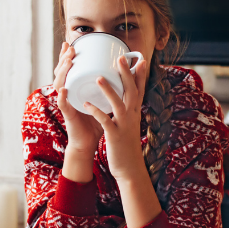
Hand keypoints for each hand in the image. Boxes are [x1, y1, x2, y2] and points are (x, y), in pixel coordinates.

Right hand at [53, 42, 100, 181]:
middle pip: (62, 72)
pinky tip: (64, 89)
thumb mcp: (104, 101)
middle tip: (69, 47)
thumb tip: (127, 74)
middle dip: (64, 59)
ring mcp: (67, 104)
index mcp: (77, 90)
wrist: (89, 143)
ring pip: (60, 84)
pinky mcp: (68, 115)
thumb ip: (112, 88)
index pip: (70, 70)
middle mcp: (69, 94)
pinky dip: (62, 96)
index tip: (71, 43)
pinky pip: (63, 104)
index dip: (68, 57)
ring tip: (68, 61)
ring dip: (63, 72)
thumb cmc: (96, 122)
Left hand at [82, 53, 149, 181]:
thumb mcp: (130, 125)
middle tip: (120, 58)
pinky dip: (96, 112)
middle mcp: (132, 117)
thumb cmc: (127, 146)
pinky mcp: (115, 136)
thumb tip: (126, 101)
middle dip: (126, 74)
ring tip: (98, 77)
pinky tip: (86, 104)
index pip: (139, 90)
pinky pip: (105, 121)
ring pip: (118, 104)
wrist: (130, 169)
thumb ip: (128, 112)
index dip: (140, 75)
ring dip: (109, 90)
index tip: (141, 60)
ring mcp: (124, 126)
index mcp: (135, 113)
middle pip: (131, 91)